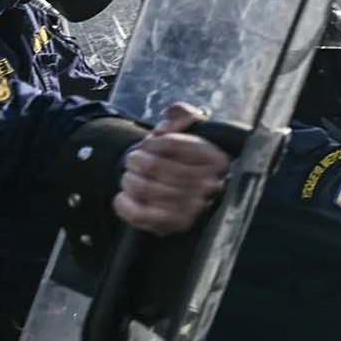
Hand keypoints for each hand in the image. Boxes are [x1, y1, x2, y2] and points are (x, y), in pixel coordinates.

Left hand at [114, 103, 229, 234]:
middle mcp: (208, 185)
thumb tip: (175, 116)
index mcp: (216, 159)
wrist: (180, 190)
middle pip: (155, 166)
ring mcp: (191, 208)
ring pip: (145, 189)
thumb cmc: (182, 158)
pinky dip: (124, 204)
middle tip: (133, 160)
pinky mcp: (173, 226)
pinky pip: (139, 214)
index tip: (149, 143)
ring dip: (128, 180)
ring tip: (129, 176)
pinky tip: (123, 197)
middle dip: (137, 160)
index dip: (154, 142)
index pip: (174, 144)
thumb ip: (181, 115)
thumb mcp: (186, 130)